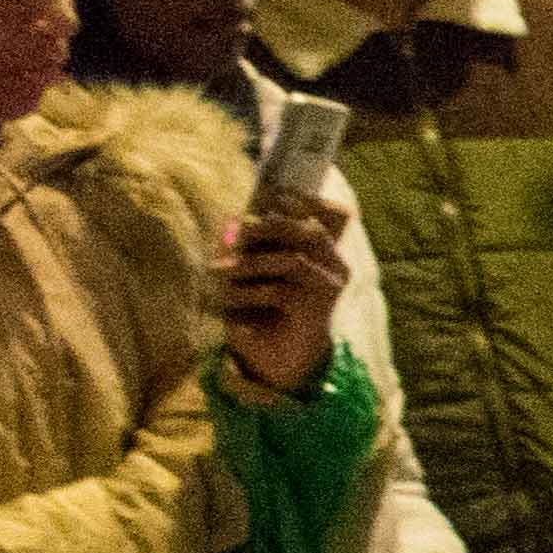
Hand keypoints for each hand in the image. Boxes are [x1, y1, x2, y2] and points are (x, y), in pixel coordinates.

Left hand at [221, 192, 347, 397]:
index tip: (271, 195)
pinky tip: (227, 298)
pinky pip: (279, 291)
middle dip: (269, 226)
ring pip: (291, 260)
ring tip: (217, 271)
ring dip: (249, 264)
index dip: (302, 202)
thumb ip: (254, 245)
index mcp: (326, 252)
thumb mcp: (257, 269)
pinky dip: (248, 292)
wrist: (278, 357)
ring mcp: (329, 288)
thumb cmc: (264, 307)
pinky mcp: (316, 310)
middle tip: (235, 230)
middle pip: (310, 232)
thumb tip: (232, 222)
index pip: (328, 216)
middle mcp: (335, 267)